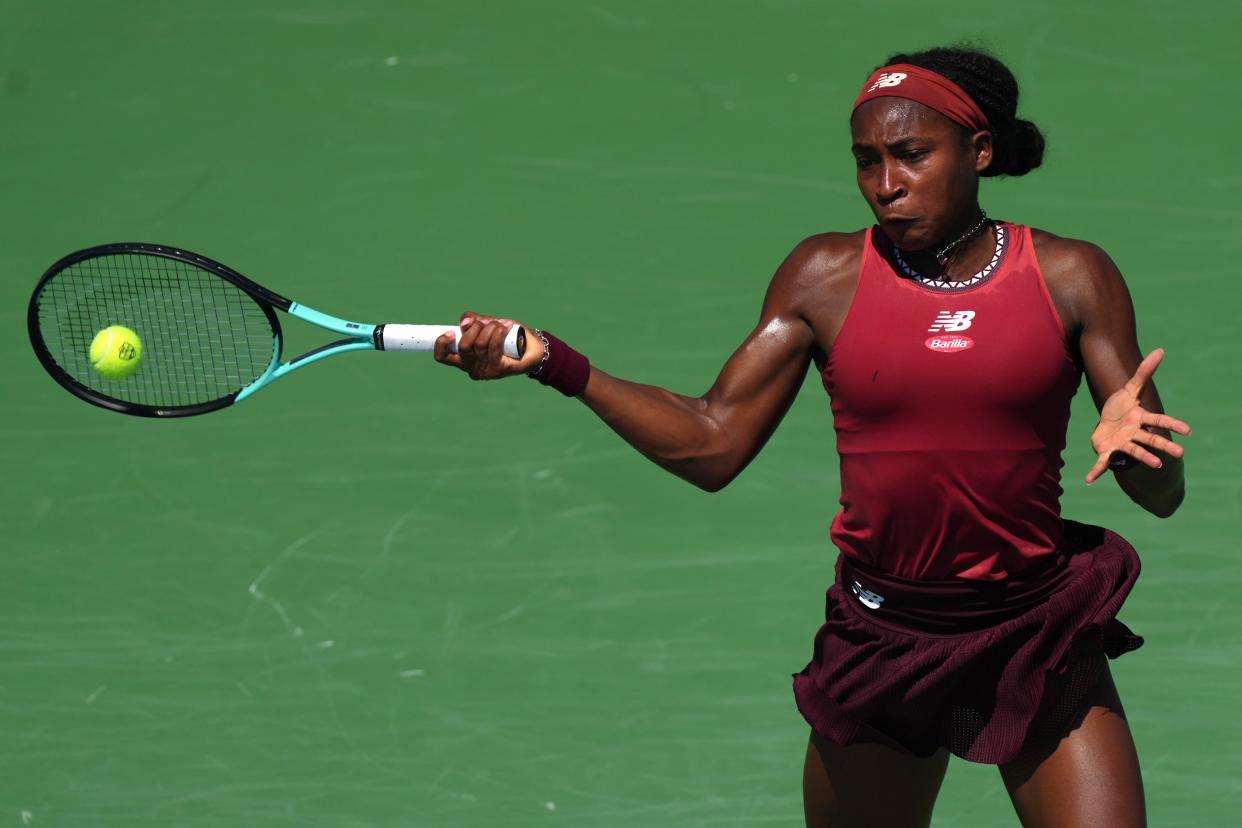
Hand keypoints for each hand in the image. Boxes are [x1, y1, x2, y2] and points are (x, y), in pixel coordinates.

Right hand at [433, 312, 545, 379]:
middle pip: (463, 347)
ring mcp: (484, 371)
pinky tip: (504, 327)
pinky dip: (498, 333)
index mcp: (463, 358)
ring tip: (500, 324)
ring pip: (479, 345)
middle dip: (474, 329)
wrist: (532, 347)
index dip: (441, 343)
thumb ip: (473, 320)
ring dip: (490, 328)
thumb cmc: (507, 336)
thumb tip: (464, 322)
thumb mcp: (487, 324)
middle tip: (486, 323)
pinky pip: (493, 347)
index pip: (442, 356)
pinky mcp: (498, 370)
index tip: (451, 331)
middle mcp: (471, 368)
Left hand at [1085, 348, 1190, 483]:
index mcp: (1140, 419)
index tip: (1187, 430)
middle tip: (1180, 454)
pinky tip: (1089, 480)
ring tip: (1156, 466)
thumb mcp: (1130, 388)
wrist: (1106, 424)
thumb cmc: (1122, 408)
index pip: (1159, 420)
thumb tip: (1160, 350)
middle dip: (1164, 446)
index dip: (1172, 424)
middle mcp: (1134, 433)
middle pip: (1151, 439)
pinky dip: (1096, 472)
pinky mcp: (1107, 451)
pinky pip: (1102, 463)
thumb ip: (1144, 372)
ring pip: (1134, 451)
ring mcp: (1122, 443)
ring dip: (1143, 458)